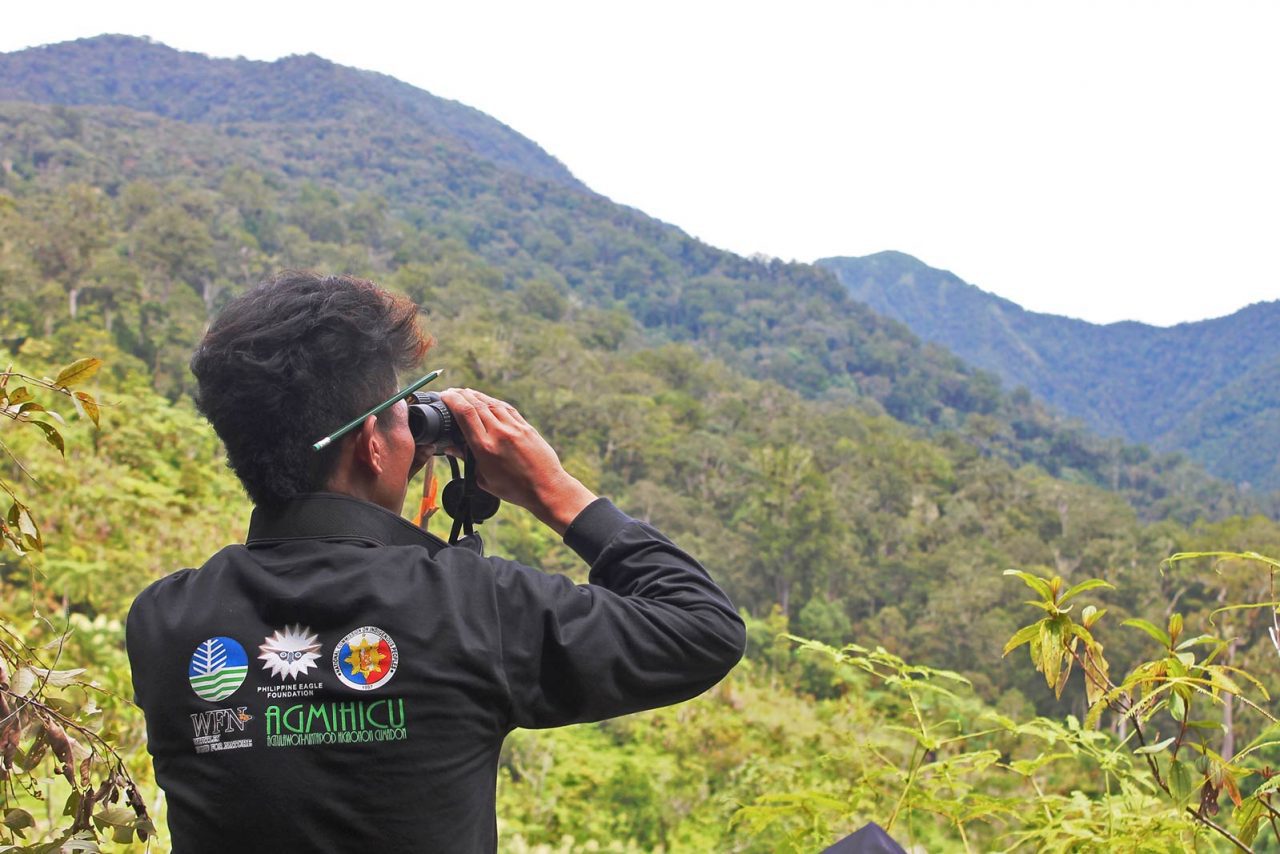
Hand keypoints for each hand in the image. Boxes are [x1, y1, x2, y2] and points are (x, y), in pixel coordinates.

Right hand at [438, 388, 595, 534]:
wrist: (546, 488)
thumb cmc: (514, 489)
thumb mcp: (484, 479)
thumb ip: (467, 460)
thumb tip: (450, 448)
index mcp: (485, 448)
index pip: (465, 414)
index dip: (452, 400)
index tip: (444, 395)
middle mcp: (499, 433)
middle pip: (476, 404)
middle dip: (460, 394)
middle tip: (451, 391)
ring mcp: (514, 428)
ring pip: (491, 403)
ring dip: (476, 395)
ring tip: (465, 392)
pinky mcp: (526, 427)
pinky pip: (507, 408)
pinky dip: (494, 401)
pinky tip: (487, 400)